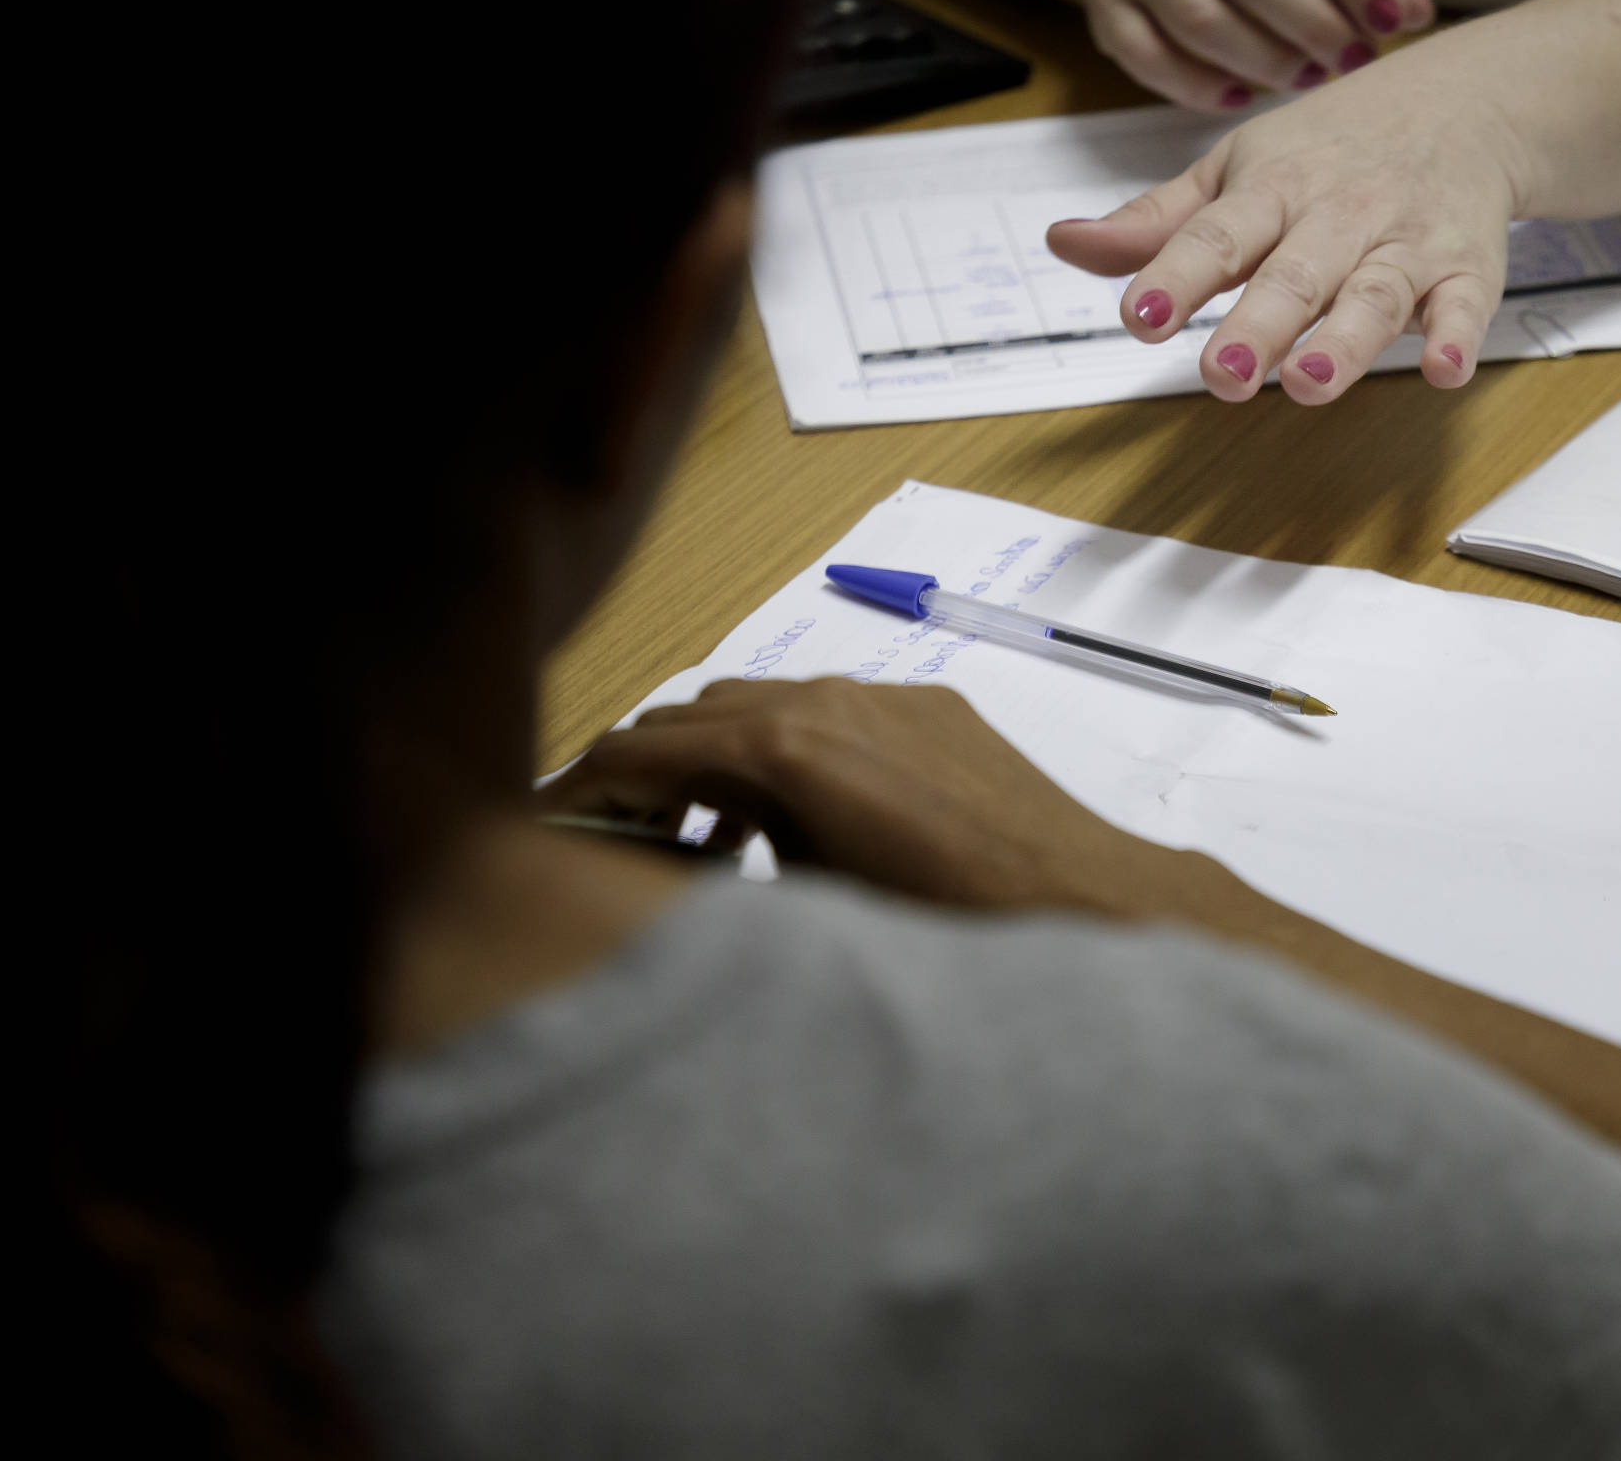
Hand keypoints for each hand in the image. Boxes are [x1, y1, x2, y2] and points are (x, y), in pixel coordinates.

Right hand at [540, 677, 1201, 918]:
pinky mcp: (928, 702)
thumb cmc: (937, 928)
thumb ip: (718, 864)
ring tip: (704, 840)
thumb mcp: (801, 904)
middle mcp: (821, 699)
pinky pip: (827, 708)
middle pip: (688, 714)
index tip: (545, 826)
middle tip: (616, 837)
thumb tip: (667, 863)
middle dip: (642, 770)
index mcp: (777, 750)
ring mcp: (879, 692)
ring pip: (757, 705)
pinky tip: (795, 818)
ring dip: (714, 757)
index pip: (638, 749)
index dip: (579, 789)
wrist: (1075, 901)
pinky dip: (785, 749)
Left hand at [1046, 40, 1525, 401]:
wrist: (1462, 102)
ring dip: (1348, 338)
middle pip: (1295, 273)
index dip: (1175, 277)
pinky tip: (1445, 368)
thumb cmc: (1329, 149)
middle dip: (1260, 324)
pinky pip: (1467, 303)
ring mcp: (1406, 241)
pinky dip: (1459, 334)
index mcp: (1271, 189)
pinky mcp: (1468, 266)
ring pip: (1376, 292)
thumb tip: (1065, 244)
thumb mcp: (1234, 171)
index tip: (1138, 320)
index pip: (1216, 235)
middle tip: (1225, 375)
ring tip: (1313, 380)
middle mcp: (1337, 214)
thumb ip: (1157, 223)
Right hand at [1084, 0, 1431, 109]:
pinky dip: (1202, 89)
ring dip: (1265, 62)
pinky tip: (1241, 96)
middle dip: (1313, 27)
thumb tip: (1415, 10)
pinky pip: (1153, 62)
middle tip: (1351, 60)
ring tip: (1305, 77)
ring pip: (1202, 23)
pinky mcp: (1104, 10)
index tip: (1396, 21)